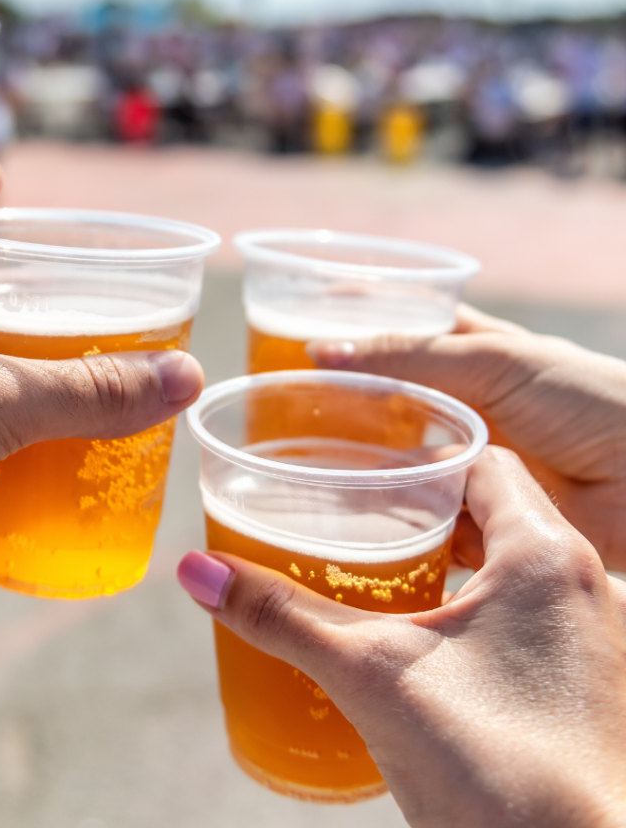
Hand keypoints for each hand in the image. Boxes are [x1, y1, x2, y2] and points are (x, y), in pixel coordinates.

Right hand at [178, 448, 625, 827]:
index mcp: (546, 555)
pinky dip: (468, 608)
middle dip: (416, 509)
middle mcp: (583, 586)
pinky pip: (523, 617)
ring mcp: (590, 641)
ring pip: (508, 566)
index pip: (480, 459)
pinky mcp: (582, 690)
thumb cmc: (504, 775)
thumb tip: (197, 570)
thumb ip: (281, 615)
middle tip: (349, 513)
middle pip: (491, 510)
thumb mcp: (372, 675)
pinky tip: (416, 640)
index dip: (416, 455)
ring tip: (370, 569)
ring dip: (443, 560)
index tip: (359, 464)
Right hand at [307, 305, 625, 571]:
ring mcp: (473, 468)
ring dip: (357, 475)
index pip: (399, 335)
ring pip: (399, 470)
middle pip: (388, 410)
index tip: (289, 340)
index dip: (350, 333)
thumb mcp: (491, 360)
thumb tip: (320, 351)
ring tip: (293, 477)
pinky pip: (425, 526)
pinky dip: (392, 528)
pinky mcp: (484, 525)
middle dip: (339, 414)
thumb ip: (408, 357)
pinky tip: (346, 530)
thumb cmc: (587, 401)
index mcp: (471, 357)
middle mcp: (467, 412)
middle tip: (275, 419)